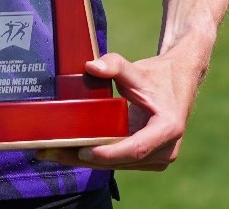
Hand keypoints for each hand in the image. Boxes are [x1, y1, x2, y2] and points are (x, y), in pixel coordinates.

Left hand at [36, 51, 198, 170]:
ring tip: (53, 152)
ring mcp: (157, 158)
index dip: (108, 153)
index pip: (135, 149)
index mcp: (168, 129)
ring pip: (117, 165)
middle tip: (51, 151)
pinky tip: (69, 152)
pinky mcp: (147, 159)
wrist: (177, 82)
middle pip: (121, 161)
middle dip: (85, 158)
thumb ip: (114, 65)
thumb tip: (91, 67)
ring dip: (85, 161)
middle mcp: (166, 150)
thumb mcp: (136, 69)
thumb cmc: (157, 76)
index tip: (83, 150)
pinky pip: (119, 162)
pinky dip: (95, 157)